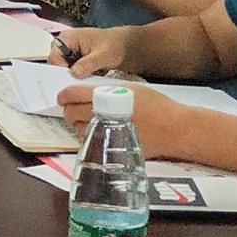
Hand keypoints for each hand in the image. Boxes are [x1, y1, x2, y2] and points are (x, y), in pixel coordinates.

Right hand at [50, 25, 128, 76]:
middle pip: (56, 64)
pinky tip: (90, 75)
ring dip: (75, 76)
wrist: (122, 47)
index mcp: (68, 38)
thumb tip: (75, 73)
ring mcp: (69, 54)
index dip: (60, 69)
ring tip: (90, 74)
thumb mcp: (103, 54)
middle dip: (68, 74)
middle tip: (82, 78)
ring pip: (63, 71)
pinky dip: (79, 77)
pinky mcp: (73, 62)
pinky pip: (70, 74)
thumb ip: (89, 63)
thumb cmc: (113, 44)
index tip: (72, 78)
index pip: (54, 56)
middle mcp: (65, 45)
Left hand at [57, 81, 185, 157]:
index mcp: (106, 96)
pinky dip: (90, 137)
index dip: (63, 95)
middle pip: (71, 113)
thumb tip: (86, 91)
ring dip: (78, 124)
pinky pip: (92, 143)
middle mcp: (103, 115)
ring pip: (79, 130)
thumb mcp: (131, 88)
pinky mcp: (112, 149)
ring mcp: (107, 134)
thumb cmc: (157, 106)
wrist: (175, 129)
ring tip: (88, 120)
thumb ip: (106, 89)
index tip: (62, 97)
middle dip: (68, 110)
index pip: (72, 94)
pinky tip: (98, 132)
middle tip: (72, 109)